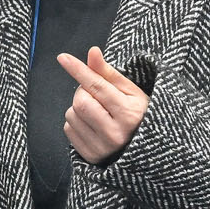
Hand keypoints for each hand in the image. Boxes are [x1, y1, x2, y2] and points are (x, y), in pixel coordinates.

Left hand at [56, 46, 147, 164]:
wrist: (147, 149)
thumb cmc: (138, 114)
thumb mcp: (130, 91)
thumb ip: (108, 72)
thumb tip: (92, 52)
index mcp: (129, 114)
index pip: (98, 86)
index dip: (79, 70)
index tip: (63, 57)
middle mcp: (115, 133)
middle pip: (81, 101)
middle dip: (82, 92)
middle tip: (95, 94)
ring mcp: (102, 148)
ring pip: (72, 115)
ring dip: (78, 107)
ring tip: (97, 111)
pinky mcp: (90, 156)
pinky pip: (68, 129)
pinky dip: (75, 121)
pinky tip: (92, 124)